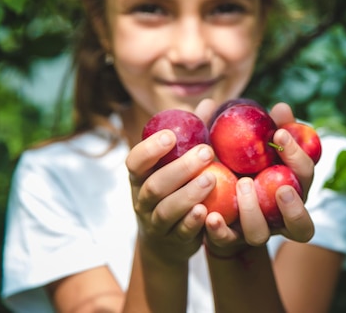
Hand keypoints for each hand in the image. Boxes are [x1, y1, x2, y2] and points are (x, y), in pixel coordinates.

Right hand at [125, 127, 215, 263]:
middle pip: (155, 185)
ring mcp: (155, 222)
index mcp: (141, 177)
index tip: (171, 135)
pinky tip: (206, 211)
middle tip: (207, 152)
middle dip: (180, 168)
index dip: (149, 148)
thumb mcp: (179, 164)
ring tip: (210, 179)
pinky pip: (180, 232)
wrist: (167, 240)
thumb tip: (208, 103)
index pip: (135, 161)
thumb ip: (193, 137)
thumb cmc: (176, 189)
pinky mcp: (172, 241)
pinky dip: (191, 222)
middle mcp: (143, 199)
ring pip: (166, 210)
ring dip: (188, 194)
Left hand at [202, 101, 314, 256]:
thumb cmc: (240, 164)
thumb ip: (267, 127)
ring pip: (261, 235)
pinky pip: (226, 242)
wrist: (212, 199)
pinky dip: (219, 230)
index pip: (305, 176)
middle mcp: (277, 217)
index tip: (280, 134)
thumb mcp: (253, 145)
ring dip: (254, 212)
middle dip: (293, 206)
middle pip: (301, 224)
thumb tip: (281, 107)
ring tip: (243, 186)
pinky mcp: (227, 240)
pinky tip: (210, 216)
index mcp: (291, 189)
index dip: (298, 157)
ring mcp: (253, 231)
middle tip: (281, 186)